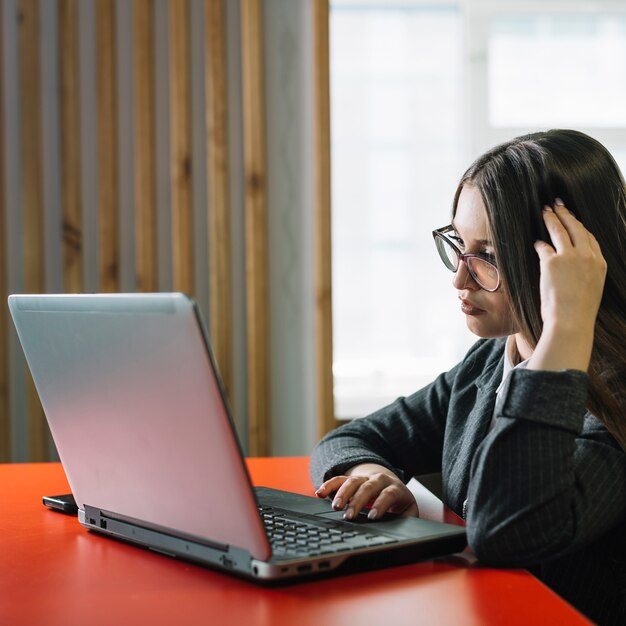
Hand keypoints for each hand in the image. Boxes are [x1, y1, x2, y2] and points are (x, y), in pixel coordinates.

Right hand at [315, 463, 418, 520]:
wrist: (388, 480)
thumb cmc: (398, 501)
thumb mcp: (408, 509)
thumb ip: (408, 519)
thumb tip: (407, 532)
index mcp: (394, 487)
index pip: (389, 493)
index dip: (381, 504)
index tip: (372, 516)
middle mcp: (378, 480)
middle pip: (367, 487)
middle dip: (357, 501)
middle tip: (349, 516)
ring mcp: (364, 478)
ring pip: (352, 481)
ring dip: (342, 493)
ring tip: (335, 507)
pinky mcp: (351, 478)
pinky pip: (339, 479)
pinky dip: (329, 485)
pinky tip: (319, 493)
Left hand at [527, 199, 606, 371]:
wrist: (571, 322)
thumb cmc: (578, 312)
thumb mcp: (590, 289)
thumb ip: (584, 274)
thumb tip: (571, 268)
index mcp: (600, 264)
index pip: (590, 238)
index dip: (580, 227)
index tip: (574, 221)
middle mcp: (588, 256)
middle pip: (576, 228)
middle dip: (566, 214)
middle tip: (558, 205)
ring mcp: (570, 257)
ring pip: (560, 230)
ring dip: (551, 218)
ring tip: (545, 211)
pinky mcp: (552, 261)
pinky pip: (543, 246)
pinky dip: (539, 244)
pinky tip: (536, 242)